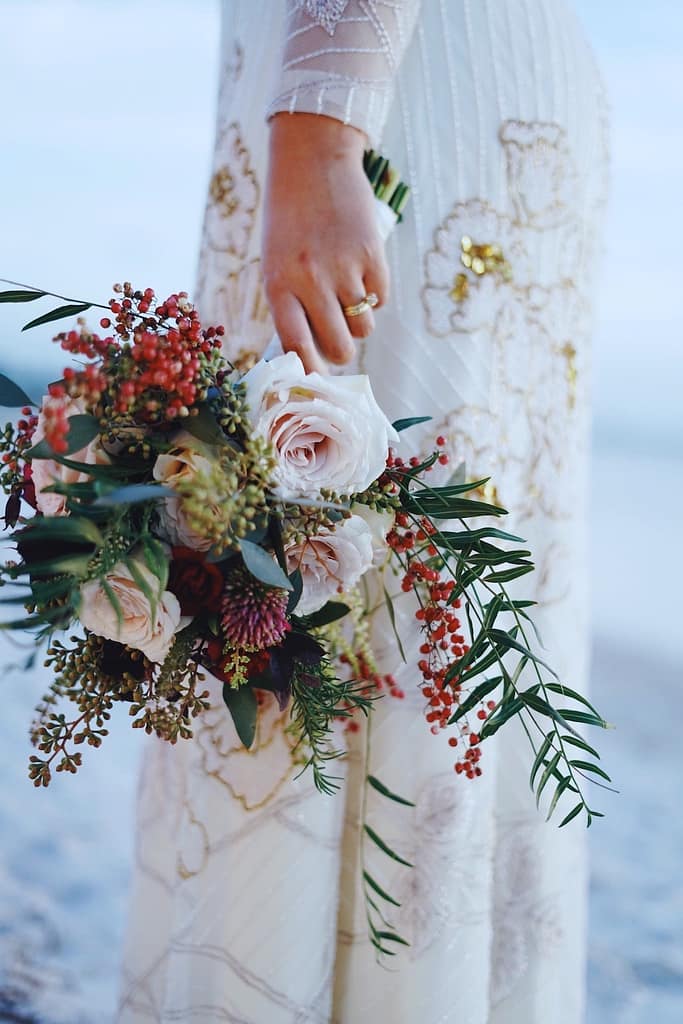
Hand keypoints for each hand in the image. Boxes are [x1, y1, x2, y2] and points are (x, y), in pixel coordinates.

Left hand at [262, 113, 389, 373]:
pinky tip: (360, 268)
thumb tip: (311, 354)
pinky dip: (374, 293)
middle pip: (340, 347)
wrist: (313, 158)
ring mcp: (344, 268)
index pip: (297, 346)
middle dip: (342, 349)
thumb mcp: (276, 261)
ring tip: (347, 292)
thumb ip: (290, 305)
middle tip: (338, 334)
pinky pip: (381, 299)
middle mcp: (311, 280)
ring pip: (364, 326)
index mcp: (279, 284)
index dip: (310, 370)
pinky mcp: (373, 254)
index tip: (316, 378)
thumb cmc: (289, 218)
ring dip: (359, 319)